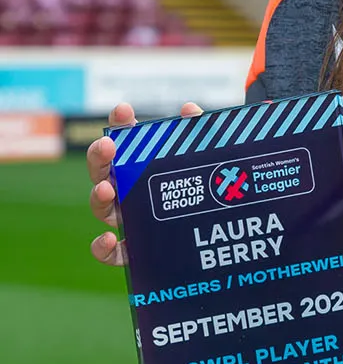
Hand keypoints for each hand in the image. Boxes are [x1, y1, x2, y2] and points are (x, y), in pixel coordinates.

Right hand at [89, 101, 204, 266]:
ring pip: (103, 209)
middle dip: (99, 157)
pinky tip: (108, 239)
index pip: (125, 140)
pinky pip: (113, 254)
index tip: (124, 110)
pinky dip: (103, 249)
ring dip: (99, 197)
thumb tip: (190, 110)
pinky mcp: (136, 249)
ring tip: (107, 188)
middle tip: (107, 145)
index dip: (120, 123)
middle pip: (102, 171)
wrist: (222, 227)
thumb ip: (200, 135)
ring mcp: (130, 219)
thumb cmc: (208, 186)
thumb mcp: (210, 158)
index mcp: (142, 166)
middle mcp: (129, 191)